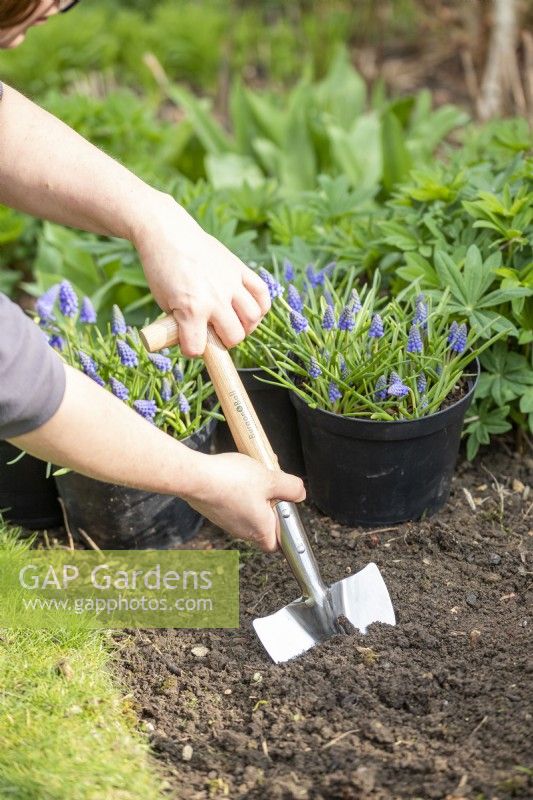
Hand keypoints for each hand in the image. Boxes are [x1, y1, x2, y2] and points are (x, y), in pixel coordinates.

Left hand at [134, 194, 270, 356]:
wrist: (167, 233)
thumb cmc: (161, 269)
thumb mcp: (163, 302)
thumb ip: (183, 322)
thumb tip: (201, 338)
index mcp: (191, 308)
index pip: (198, 348)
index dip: (192, 350)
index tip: (189, 342)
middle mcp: (215, 298)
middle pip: (233, 336)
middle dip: (224, 342)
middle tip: (216, 334)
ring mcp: (230, 283)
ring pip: (253, 317)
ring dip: (245, 327)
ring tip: (236, 324)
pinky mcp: (239, 269)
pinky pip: (262, 293)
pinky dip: (261, 306)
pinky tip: (253, 310)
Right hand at [184, 452, 305, 551]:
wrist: (195, 477)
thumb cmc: (232, 481)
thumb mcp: (270, 479)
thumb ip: (290, 487)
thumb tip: (299, 493)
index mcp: (261, 530)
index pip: (278, 543)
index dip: (286, 530)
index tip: (288, 512)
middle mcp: (243, 532)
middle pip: (263, 525)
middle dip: (269, 507)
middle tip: (271, 487)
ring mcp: (226, 522)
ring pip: (247, 513)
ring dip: (253, 497)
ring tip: (252, 477)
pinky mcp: (214, 511)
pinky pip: (231, 505)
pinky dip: (236, 492)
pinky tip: (234, 477)